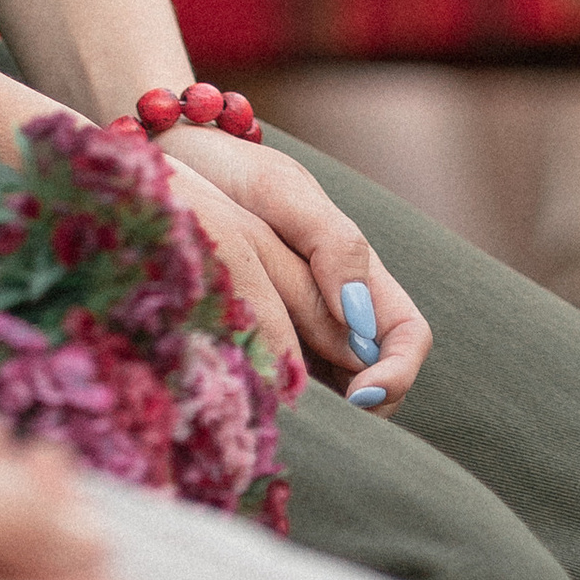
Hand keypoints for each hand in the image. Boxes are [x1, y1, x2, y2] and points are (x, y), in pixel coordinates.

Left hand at [159, 133, 429, 409]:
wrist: (173, 164)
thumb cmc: (231, 171)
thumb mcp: (282, 193)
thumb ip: (332, 244)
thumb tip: (360, 318)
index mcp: (357, 271)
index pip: (407, 336)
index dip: (397, 373)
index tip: (359, 396)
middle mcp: (335, 307)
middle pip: (376, 378)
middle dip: (360, 409)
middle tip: (311, 415)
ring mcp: (297, 329)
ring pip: (333, 392)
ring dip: (322, 413)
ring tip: (274, 410)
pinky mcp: (261, 342)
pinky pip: (287, 386)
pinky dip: (282, 400)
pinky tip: (250, 399)